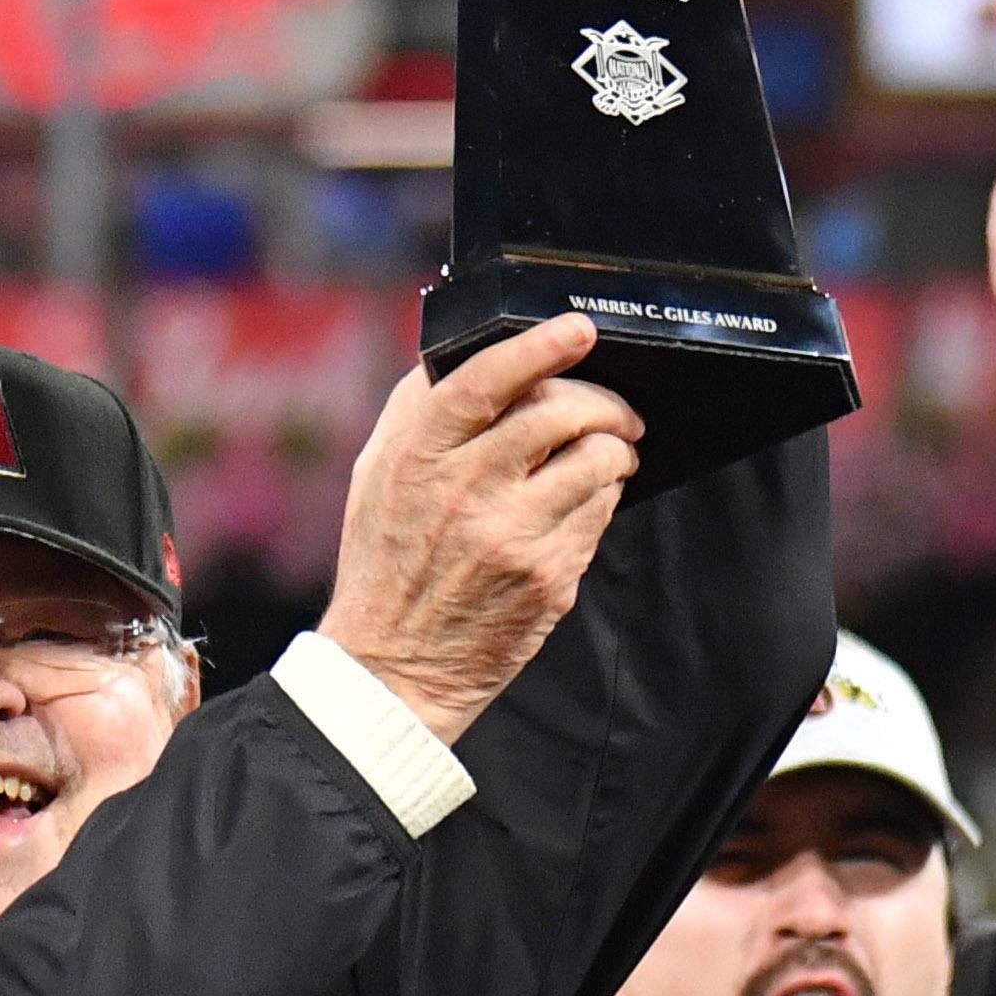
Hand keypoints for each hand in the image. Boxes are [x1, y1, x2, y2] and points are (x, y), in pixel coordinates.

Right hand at [319, 313, 644, 743]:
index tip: (578, 329)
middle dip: (605, 402)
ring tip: (609, 454)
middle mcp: (468, 491)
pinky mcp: (549, 578)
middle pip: (562, 414)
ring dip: (615, 449)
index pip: (489, 380)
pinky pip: (601, 513)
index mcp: (420, 456)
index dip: (540, 347)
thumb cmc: (386, 560)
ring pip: (598, 461)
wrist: (393, 665)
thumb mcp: (378, 473)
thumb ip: (420, 410)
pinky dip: (603, 496)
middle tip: (618, 410)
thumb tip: (475, 352)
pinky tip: (585, 502)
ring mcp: (513, 537)